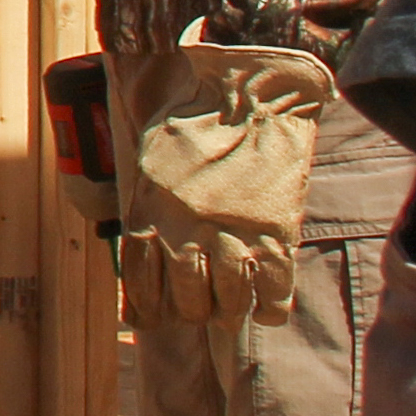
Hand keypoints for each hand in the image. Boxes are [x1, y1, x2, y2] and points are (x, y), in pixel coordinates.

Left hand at [115, 38, 329, 326]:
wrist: (249, 96)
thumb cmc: (192, 120)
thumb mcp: (150, 160)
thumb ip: (147, 203)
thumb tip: (144, 240)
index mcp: (150, 214)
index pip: (140, 283)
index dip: (145, 308)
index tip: (150, 318)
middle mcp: (186, 232)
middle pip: (186, 302)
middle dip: (191, 311)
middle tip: (199, 307)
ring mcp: (232, 235)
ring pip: (228, 303)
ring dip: (228, 312)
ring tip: (231, 310)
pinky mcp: (275, 233)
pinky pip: (274, 290)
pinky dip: (270, 308)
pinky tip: (266, 310)